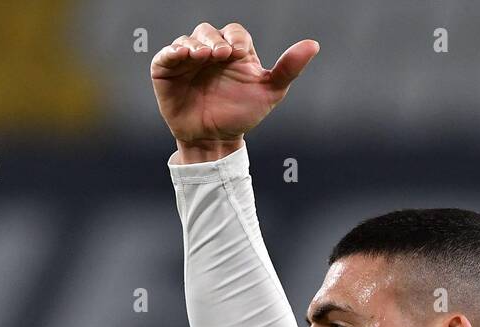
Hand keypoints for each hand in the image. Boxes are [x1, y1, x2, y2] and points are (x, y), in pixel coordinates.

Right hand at [151, 21, 318, 160]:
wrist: (214, 142)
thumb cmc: (241, 117)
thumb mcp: (270, 93)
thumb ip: (289, 68)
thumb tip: (313, 45)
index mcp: (233, 52)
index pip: (234, 32)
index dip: (235, 37)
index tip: (238, 52)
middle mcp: (209, 52)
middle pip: (208, 31)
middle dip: (213, 39)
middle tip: (220, 55)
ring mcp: (187, 61)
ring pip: (187, 40)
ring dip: (194, 44)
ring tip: (202, 56)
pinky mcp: (166, 72)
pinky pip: (165, 55)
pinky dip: (172, 52)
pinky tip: (182, 57)